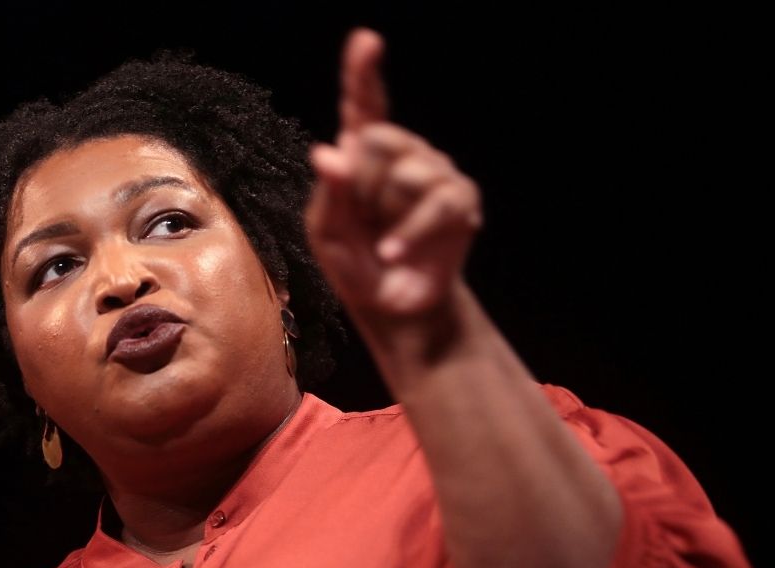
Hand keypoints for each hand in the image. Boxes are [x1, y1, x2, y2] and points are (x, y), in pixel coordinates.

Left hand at [306, 28, 481, 322]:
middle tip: (363, 220)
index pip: (363, 105)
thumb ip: (327, 193)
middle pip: (379, 139)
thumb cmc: (354, 264)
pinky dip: (410, 233)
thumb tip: (328, 152)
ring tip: (383, 240)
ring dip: (387, 216)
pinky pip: (437, 202)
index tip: (366, 40)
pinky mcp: (461, 199)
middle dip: (363, 186)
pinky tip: (394, 253)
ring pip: (409, 171)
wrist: (390, 306)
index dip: (363, 72)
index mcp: (361, 154)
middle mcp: (402, 153)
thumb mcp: (326, 233)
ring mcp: (435, 172)